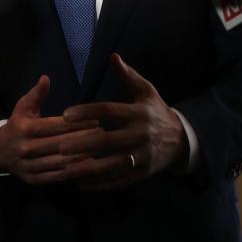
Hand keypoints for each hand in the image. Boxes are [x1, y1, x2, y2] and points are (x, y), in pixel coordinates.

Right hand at [0, 76, 99, 184]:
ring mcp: (29, 166)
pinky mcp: (33, 180)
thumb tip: (46, 78)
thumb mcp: (23, 107)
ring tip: (99, 149)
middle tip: (103, 134)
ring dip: (82, 157)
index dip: (77, 123)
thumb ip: (36, 94)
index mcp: (25, 129)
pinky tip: (88, 165)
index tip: (96, 120)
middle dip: (83, 139)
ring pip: (61, 163)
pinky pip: (57, 177)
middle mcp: (26, 148)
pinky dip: (74, 172)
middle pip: (61, 144)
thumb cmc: (18, 125)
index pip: (56, 125)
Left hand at [58, 54, 187, 190]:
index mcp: (138, 113)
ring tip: (67, 169)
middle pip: (108, 140)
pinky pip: (119, 180)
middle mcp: (140, 135)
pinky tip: (82, 184)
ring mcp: (142, 156)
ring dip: (88, 168)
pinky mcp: (142, 173)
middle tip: (59, 146)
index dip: (87, 112)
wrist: (182, 140)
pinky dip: (101, 184)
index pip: (109, 111)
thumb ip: (128, 76)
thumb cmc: (156, 112)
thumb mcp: (146, 91)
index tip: (65, 114)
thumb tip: (113, 56)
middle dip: (83, 144)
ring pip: (112, 164)